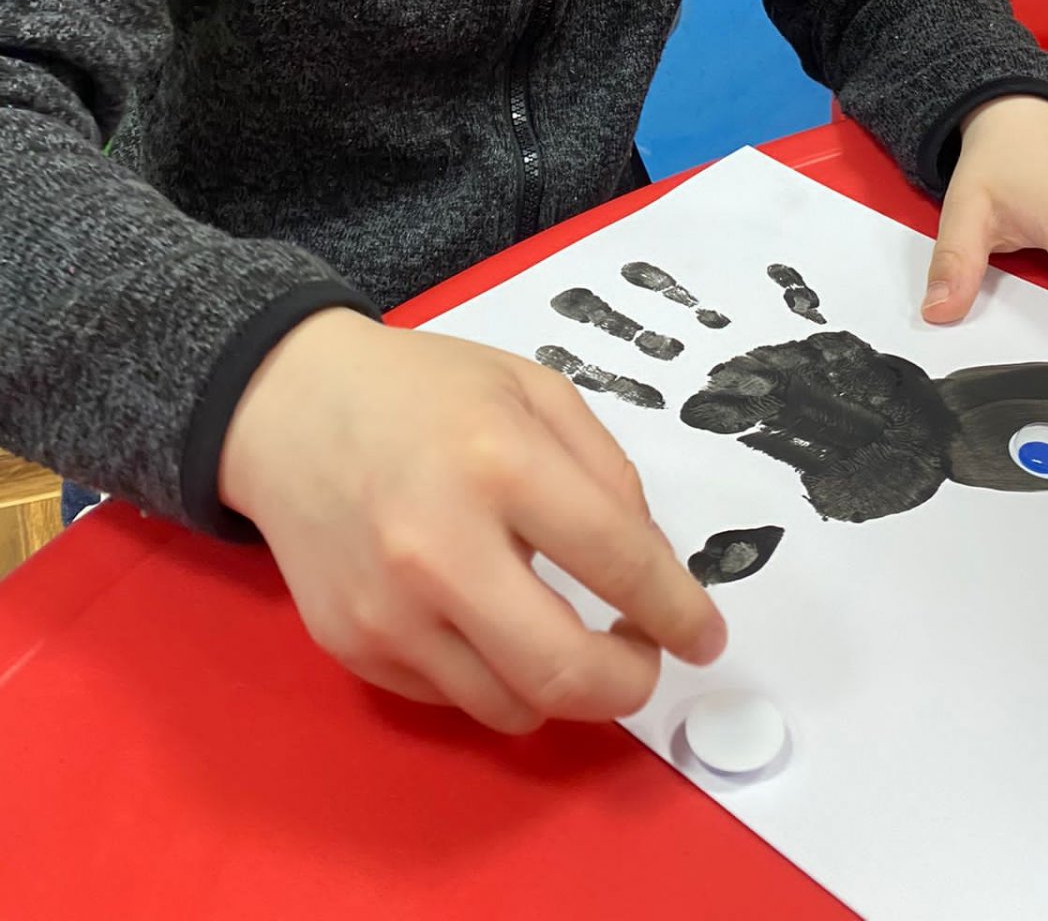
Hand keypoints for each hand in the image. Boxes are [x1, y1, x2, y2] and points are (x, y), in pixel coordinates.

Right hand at [218, 308, 724, 731]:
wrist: (288, 407)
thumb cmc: (426, 391)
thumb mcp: (536, 391)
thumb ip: (606, 474)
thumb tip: (651, 571)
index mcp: (500, 463)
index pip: (619, 562)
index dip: (680, 611)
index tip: (707, 636)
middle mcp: (439, 548)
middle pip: (565, 672)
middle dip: (632, 682)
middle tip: (646, 657)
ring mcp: (388, 611)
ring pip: (513, 708)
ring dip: (563, 689)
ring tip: (569, 638)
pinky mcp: (352, 648)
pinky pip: (453, 699)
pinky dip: (494, 678)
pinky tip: (492, 622)